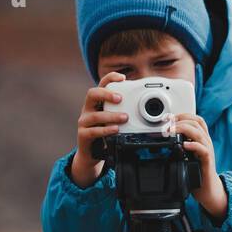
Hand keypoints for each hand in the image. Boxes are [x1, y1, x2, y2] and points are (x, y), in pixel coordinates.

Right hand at [71, 71, 127, 187]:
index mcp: (97, 102)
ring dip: (111, 116)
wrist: (92, 153)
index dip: (110, 78)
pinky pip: (93, 131)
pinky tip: (115, 130)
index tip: (123, 78)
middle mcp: (88, 109)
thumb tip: (148, 106)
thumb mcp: (115, 119)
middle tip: (120, 98)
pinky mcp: (83, 135)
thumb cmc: (106, 133)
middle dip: (106, 94)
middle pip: (92, 94)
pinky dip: (105, 130)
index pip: (101, 85)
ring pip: (94, 115)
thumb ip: (125, 111)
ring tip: (124, 118)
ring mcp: (84, 122)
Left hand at [169, 112, 227, 224]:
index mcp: (201, 139)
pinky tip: (184, 145)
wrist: (208, 190)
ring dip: (184, 129)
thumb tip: (166, 138)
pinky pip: (203, 149)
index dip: (182, 115)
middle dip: (181, 120)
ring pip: (199, 133)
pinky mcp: (208, 161)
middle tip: (168, 124)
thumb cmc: (197, 173)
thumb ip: (180, 146)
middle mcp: (206, 142)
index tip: (169, 118)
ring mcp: (208, 151)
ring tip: (173, 131)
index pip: (196, 119)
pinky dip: (193, 145)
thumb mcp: (187, 156)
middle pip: (197, 122)